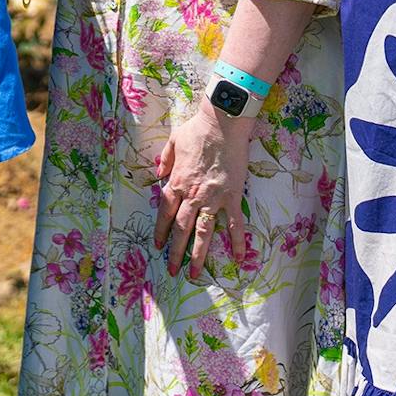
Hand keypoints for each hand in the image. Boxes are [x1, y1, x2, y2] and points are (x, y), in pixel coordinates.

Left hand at [152, 101, 253, 279]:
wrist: (223, 123)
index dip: (161, 231)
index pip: (165, 212)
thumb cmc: (198, 129)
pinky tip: (238, 257)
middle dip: (175, 251)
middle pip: (181, 228)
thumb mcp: (173, 141)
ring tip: (195, 273)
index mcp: (177, 182)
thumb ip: (164, 159)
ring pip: (203, 232)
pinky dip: (236, 241)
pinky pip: (234, 223)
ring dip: (198, 254)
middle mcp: (192, 194)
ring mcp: (213, 197)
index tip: (158, 245)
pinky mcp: (232, 196)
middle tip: (172, 270)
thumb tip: (157, 172)